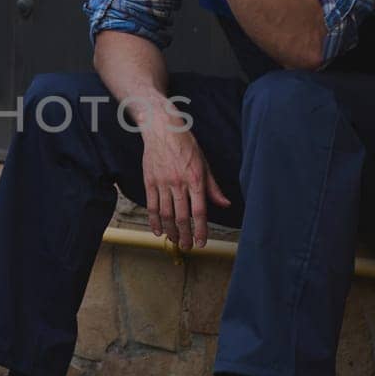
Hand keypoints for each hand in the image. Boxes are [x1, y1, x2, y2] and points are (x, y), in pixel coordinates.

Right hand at [139, 108, 229, 249]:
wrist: (162, 129)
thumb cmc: (186, 144)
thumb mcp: (204, 164)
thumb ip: (213, 187)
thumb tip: (225, 204)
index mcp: (195, 179)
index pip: (199, 211)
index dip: (201, 230)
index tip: (201, 242)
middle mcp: (178, 183)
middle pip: (182, 217)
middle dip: (185, 235)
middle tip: (187, 247)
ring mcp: (162, 183)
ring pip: (166, 214)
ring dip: (171, 231)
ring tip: (175, 241)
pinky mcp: (149, 181)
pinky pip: (151, 206)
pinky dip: (154, 220)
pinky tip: (158, 230)